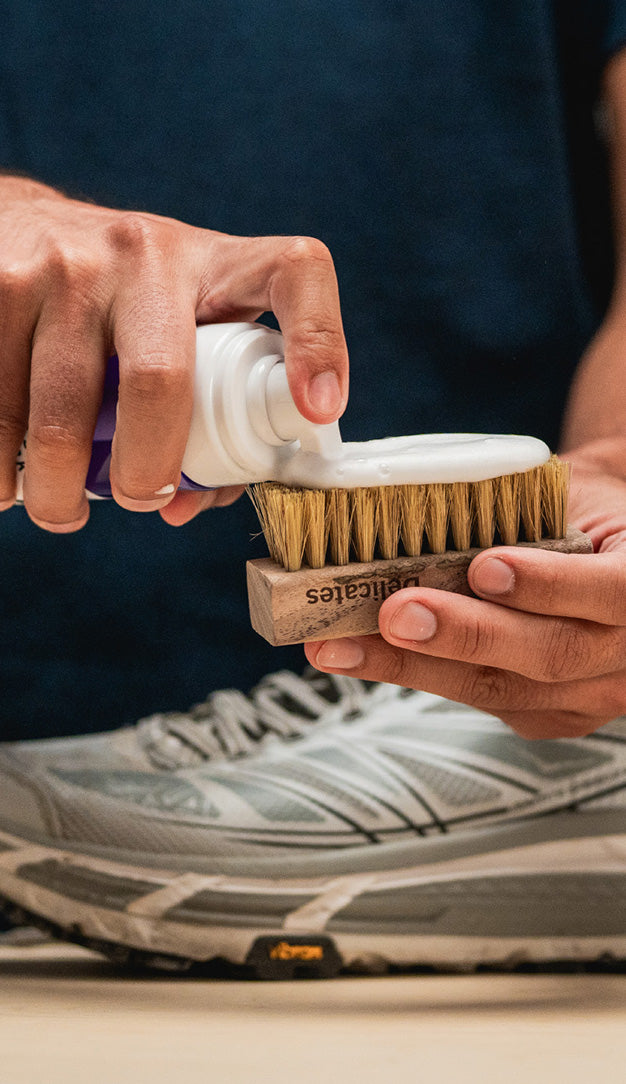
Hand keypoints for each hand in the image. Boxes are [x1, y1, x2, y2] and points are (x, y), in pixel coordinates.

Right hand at [0, 175, 347, 530]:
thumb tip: (181, 505)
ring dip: (54, 489)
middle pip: (157, 382)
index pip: (295, 273)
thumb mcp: (189, 324)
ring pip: (58, 412)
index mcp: (216, 265)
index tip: (317, 409)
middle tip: (135, 501)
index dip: (319, 343)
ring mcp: (63, 264)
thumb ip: (213, 411)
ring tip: (58, 508)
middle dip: (145, 472)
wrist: (26, 227)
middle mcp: (143, 254)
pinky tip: (7, 478)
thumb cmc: (129, 302)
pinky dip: (0, 462)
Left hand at [305, 448, 625, 738]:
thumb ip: (523, 512)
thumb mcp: (568, 495)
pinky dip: (418, 675)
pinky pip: (483, 702)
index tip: (485, 567)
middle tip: (396, 613)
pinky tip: (365, 658)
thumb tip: (415, 503)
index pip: (617, 592)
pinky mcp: (549, 715)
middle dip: (466, 634)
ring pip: (506, 690)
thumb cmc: (579, 512)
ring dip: (418, 667)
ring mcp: (593, 694)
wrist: (601, 549)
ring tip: (347, 646)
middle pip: (553, 654)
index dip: (550, 585)